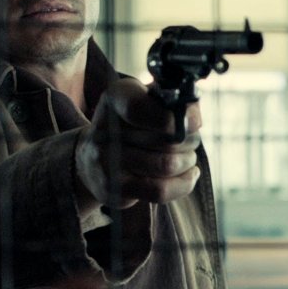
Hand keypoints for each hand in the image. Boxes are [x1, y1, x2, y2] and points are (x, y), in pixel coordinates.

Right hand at [74, 76, 202, 210]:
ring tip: (187, 157)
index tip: (195, 123)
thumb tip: (193, 117)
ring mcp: (107, 161)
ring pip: (166, 165)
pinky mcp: (115, 189)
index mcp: (115, 98)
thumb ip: (173, 100)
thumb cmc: (132, 124)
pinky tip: (189, 174)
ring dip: (187, 161)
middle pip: (164, 139)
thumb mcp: (147, 99)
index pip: (140, 108)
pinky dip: (183, 183)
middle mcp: (104, 129)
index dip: (174, 117)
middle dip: (189, 141)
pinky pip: (160, 190)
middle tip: (191, 140)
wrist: (92, 159)